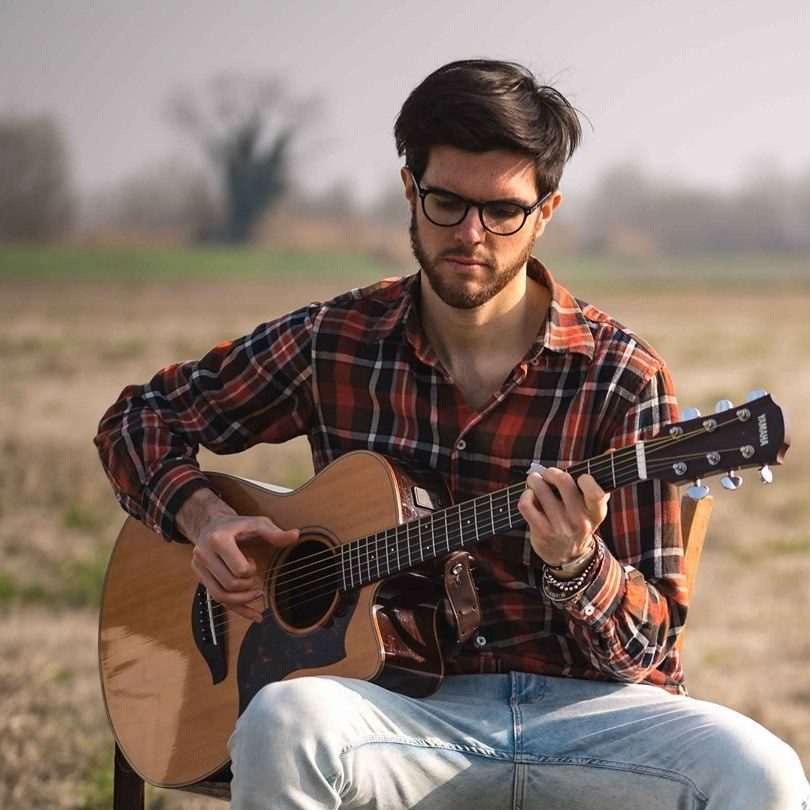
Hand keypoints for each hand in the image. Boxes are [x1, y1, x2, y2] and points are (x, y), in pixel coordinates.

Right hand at [178, 489, 299, 621]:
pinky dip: (237, 609)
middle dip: (246, 585)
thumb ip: (274, 532)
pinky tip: (255, 616)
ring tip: (258, 594)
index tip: (252, 561)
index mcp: (218, 540)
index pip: (238, 569)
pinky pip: (217, 600)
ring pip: (220, 596)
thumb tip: (295, 535)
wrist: (211, 525)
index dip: (250, 570)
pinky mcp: (202, 578)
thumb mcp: (257, 524)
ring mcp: (200, 568)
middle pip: (229, 585)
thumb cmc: (238, 525)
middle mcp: (204, 555)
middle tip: (253, 576)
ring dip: (242, 601)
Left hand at [518, 467, 608, 571]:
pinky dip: (525, 495)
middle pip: (564, 482)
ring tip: (534, 480)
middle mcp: (579, 520)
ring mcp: (560, 527)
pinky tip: (530, 495)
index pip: (595, 492)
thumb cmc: (580, 520)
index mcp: (596, 512)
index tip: (579, 477)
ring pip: (541, 490)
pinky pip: (527, 505)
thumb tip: (612, 451)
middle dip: (552, 472)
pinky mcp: (542, 532)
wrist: (568, 555)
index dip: (585, 478)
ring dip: (534, 480)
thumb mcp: (594, 506)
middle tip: (548, 474)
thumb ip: (600, 480)